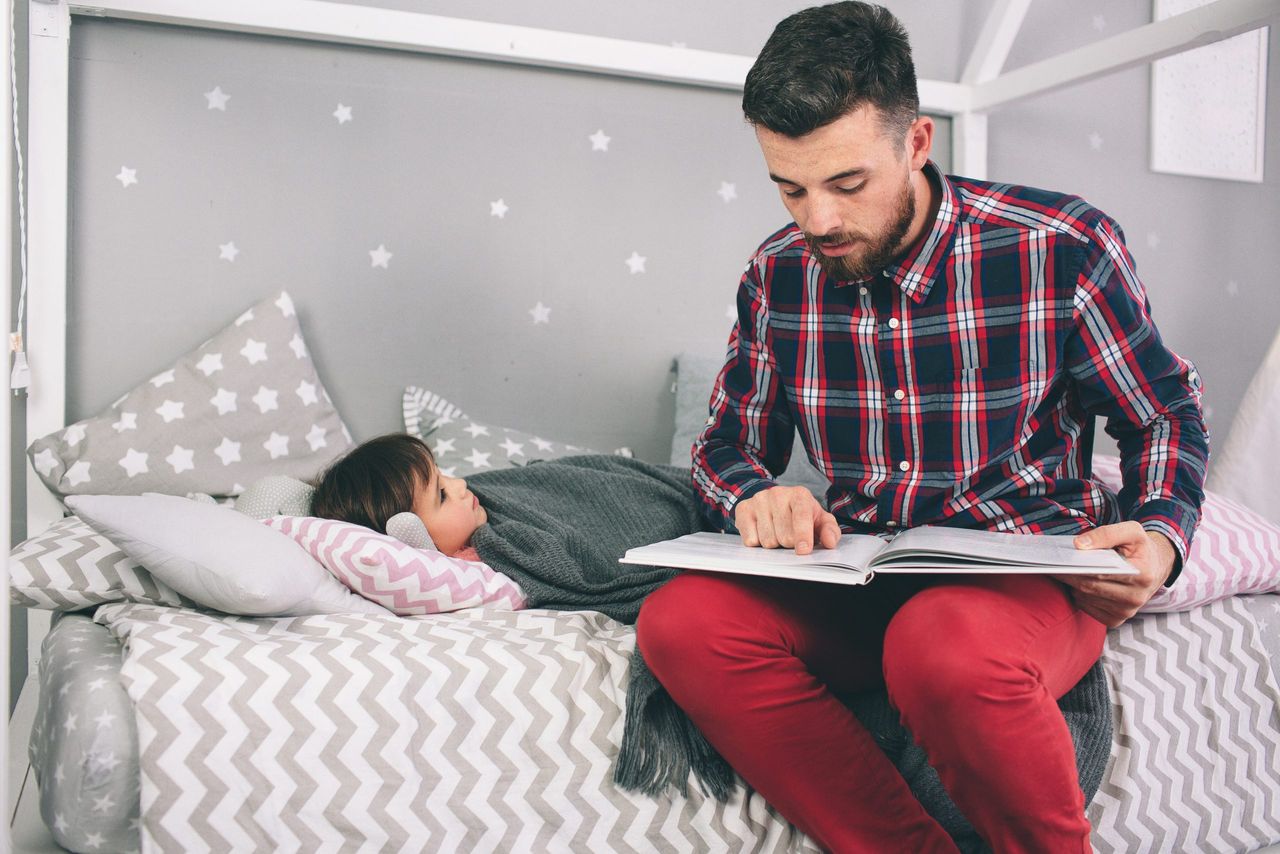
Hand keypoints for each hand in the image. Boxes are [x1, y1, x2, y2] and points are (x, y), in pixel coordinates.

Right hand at [732, 486, 840, 554]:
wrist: (774, 501)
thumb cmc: (801, 514)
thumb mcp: (820, 520)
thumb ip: (830, 531)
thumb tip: (830, 542)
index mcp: (800, 495)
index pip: (801, 517)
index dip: (803, 535)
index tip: (803, 550)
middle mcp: (778, 494)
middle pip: (784, 536)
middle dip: (789, 544)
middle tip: (790, 537)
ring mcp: (759, 500)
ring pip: (767, 540)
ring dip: (774, 544)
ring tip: (777, 533)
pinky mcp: (744, 509)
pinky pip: (750, 540)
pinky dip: (757, 543)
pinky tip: (762, 532)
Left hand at [1053, 522, 1177, 627]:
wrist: (1155, 568)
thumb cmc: (1140, 548)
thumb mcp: (1131, 531)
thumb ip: (1106, 534)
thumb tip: (1079, 545)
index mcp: (1142, 575)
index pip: (1101, 573)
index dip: (1076, 567)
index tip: (1057, 560)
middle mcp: (1136, 598)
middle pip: (1090, 587)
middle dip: (1068, 575)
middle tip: (1051, 565)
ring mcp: (1126, 612)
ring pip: (1086, 598)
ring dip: (1072, 585)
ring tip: (1062, 571)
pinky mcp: (1116, 620)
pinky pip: (1087, 608)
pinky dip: (1078, 595)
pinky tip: (1076, 584)